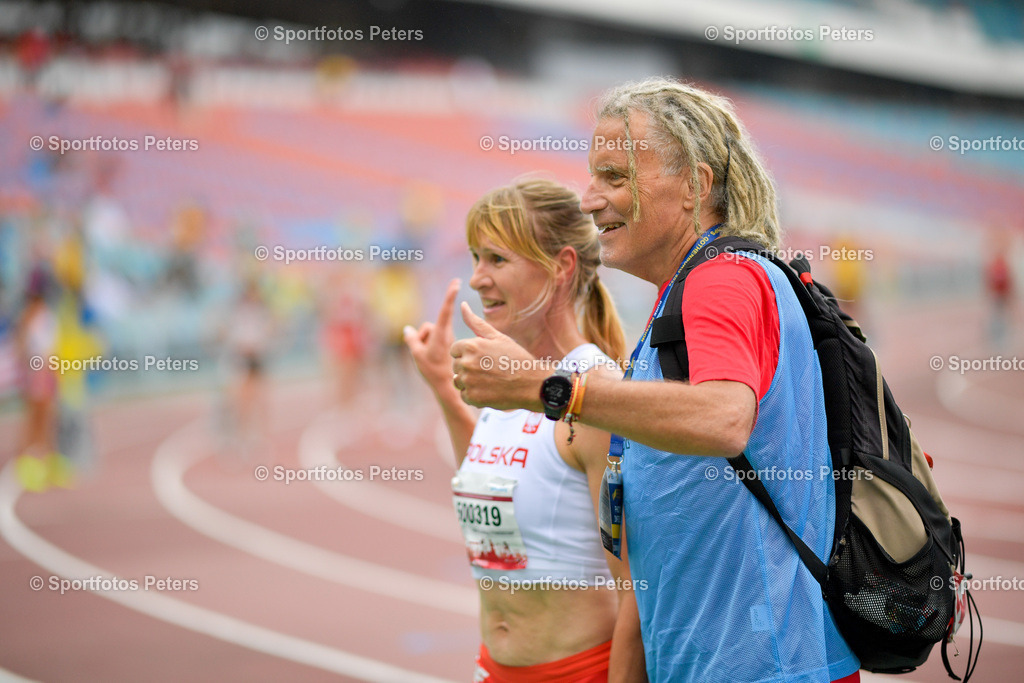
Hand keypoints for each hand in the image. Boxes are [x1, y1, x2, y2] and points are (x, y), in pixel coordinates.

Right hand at [404, 278, 460, 394]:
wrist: (447, 385)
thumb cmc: (432, 370)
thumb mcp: (416, 354)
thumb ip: (411, 339)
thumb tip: (408, 329)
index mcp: (440, 334)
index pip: (445, 310)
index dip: (450, 295)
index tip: (457, 282)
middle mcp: (446, 333)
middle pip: (428, 326)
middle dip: (423, 336)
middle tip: (424, 352)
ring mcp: (447, 338)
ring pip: (430, 332)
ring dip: (425, 342)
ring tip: (429, 358)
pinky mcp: (447, 342)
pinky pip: (432, 339)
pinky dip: (428, 346)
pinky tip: (431, 359)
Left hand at [450, 302, 543, 410]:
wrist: (532, 384)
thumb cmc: (515, 357)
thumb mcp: (497, 337)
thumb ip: (476, 322)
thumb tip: (462, 304)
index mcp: (470, 346)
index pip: (454, 350)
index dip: (468, 353)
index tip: (484, 357)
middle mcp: (466, 363)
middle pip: (456, 366)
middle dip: (468, 367)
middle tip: (489, 369)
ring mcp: (469, 382)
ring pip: (458, 381)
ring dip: (470, 381)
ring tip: (489, 380)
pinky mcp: (473, 398)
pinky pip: (465, 395)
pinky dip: (475, 395)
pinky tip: (490, 390)